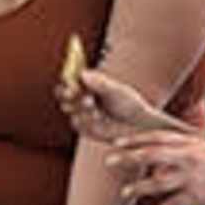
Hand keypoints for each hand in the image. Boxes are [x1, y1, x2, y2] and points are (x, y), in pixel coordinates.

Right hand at [62, 63, 176, 142]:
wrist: (140, 126)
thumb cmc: (130, 104)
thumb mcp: (118, 92)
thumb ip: (101, 84)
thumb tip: (83, 74)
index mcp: (89, 86)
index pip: (70, 80)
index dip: (67, 82)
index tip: (71, 84)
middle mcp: (82, 99)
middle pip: (64, 96)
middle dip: (68, 95)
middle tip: (79, 96)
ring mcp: (83, 115)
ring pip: (70, 111)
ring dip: (81, 111)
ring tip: (96, 112)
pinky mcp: (86, 130)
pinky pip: (78, 126)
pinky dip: (86, 124)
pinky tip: (98, 122)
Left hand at [106, 129, 204, 204]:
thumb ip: (185, 152)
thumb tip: (163, 159)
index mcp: (192, 143)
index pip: (158, 137)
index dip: (135, 139)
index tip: (118, 142)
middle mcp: (190, 156)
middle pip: (152, 154)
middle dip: (128, 158)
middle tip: (110, 161)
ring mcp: (193, 176)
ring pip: (158, 181)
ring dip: (139, 187)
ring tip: (125, 192)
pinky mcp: (199, 195)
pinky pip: (174, 203)